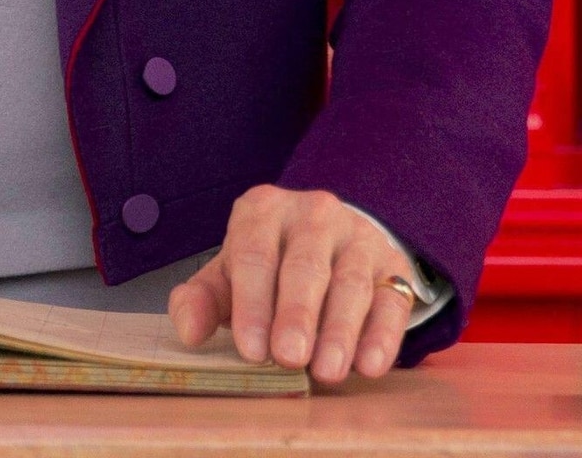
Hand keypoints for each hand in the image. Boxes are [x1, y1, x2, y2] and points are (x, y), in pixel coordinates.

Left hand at [168, 185, 415, 386]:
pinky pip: (391, 298)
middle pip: (305, 266)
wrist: (329, 243)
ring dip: (339, 330)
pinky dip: (382, 335)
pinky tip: (369, 366)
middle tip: (290, 357)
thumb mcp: (230, 276)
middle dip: (297, 314)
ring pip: (350, 283)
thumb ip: (204, 300)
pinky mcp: (392, 264)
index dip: (252, 304)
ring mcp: (357, 236)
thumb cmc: (269, 265)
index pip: (254, 254)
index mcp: (264, 211)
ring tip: (328, 370)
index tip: (252, 350)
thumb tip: (189, 331)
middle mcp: (314, 214)